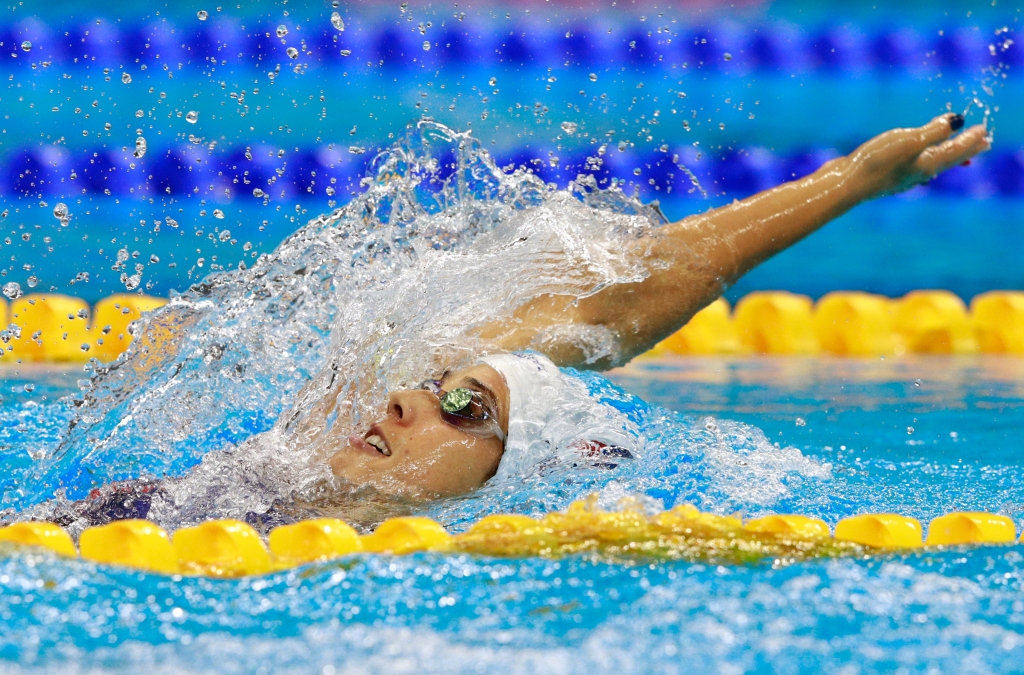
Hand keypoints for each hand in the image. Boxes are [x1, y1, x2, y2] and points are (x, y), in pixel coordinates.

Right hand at [843, 113, 990, 198]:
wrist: (845, 185)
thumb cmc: (877, 162)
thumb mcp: (909, 141)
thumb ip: (935, 130)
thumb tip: (957, 121)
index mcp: (928, 164)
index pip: (956, 151)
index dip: (971, 140)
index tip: (985, 132)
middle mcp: (918, 173)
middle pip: (948, 159)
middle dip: (965, 151)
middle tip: (983, 144)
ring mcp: (901, 176)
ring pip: (931, 165)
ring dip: (946, 157)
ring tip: (956, 156)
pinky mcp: (885, 175)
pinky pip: (913, 166)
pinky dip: (923, 161)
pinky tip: (916, 165)